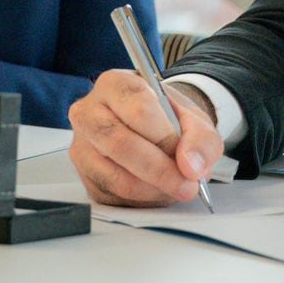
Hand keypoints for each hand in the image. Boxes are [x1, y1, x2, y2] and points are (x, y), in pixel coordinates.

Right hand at [68, 70, 221, 205]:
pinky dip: (141, 197)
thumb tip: (190, 166)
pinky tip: (157, 189)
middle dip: (159, 169)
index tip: (185, 154)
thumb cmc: (169, 119)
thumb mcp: (195, 121)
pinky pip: (112, 193)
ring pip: (114, 175)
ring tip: (175, 186)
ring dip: (152, 188)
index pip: (138, 109)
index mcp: (115, 84)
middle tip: (186, 183)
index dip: (165, 137)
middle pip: (120, 143)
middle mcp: (89, 111)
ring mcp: (83, 144)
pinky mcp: (85, 174)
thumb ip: (200, 139)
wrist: (157, 129)